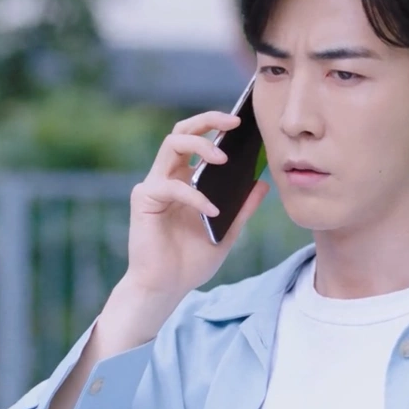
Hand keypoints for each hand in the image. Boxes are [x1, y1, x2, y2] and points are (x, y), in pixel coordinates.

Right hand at [108, 111, 269, 336]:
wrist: (166, 288)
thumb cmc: (191, 261)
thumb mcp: (228, 232)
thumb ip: (242, 207)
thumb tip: (263, 183)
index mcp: (185, 180)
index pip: (197, 140)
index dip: (216, 125)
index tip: (243, 122)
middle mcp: (168, 177)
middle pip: (182, 131)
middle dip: (207, 120)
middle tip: (234, 121)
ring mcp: (154, 186)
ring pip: (172, 144)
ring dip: (200, 145)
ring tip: (223, 158)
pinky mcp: (145, 200)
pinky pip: (171, 186)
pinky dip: (195, 196)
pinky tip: (212, 210)